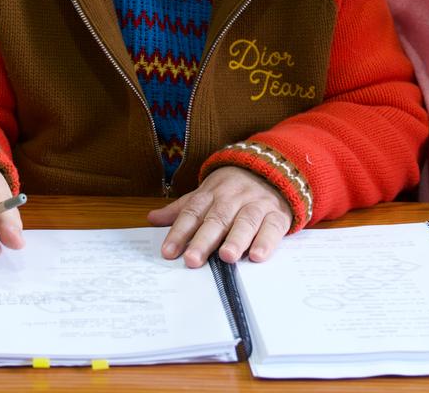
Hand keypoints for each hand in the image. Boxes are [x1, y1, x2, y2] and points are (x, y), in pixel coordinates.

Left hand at [146, 166, 291, 267]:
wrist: (271, 169)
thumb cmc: (232, 189)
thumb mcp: (205, 194)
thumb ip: (181, 209)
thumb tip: (152, 218)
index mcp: (211, 194)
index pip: (192, 213)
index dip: (179, 233)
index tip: (168, 252)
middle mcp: (232, 199)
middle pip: (217, 219)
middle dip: (204, 240)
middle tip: (193, 259)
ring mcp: (256, 205)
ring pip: (245, 221)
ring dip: (236, 239)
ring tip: (227, 257)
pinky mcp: (277, 215)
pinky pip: (272, 227)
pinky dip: (266, 241)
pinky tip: (257, 255)